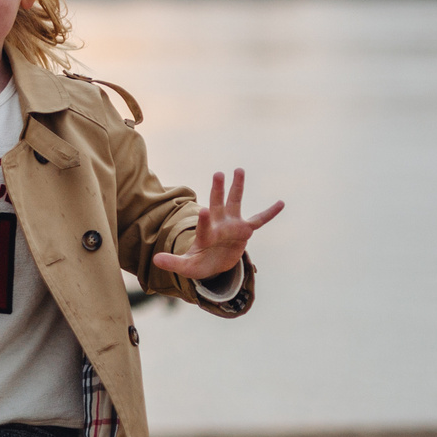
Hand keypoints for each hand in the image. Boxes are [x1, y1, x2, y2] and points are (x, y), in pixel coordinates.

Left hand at [153, 168, 282, 281]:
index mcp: (205, 235)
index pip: (204, 226)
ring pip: (235, 203)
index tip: (204, 209)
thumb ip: (173, 263)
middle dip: (218, 190)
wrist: (214, 264)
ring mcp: (232, 226)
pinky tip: (281, 203)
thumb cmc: (201, 263)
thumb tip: (155, 260)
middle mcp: (218, 225)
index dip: (204, 220)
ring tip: (238, 170)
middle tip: (218, 174)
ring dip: (237, 188)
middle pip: (217, 204)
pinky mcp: (245, 231)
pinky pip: (259, 220)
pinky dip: (270, 213)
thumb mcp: (187, 267)